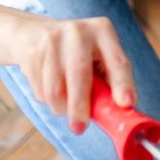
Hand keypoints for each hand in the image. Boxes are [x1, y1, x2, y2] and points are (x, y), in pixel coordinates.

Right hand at [10, 17, 135, 133]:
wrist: (33, 32)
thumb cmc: (77, 53)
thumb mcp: (97, 57)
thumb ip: (108, 82)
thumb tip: (118, 113)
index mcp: (103, 31)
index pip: (117, 61)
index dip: (122, 83)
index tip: (126, 104)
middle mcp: (78, 32)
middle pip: (80, 73)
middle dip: (80, 105)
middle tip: (79, 128)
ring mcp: (53, 40)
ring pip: (55, 88)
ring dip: (61, 107)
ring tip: (65, 107)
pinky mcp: (33, 52)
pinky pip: (40, 90)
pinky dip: (47, 100)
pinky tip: (49, 89)